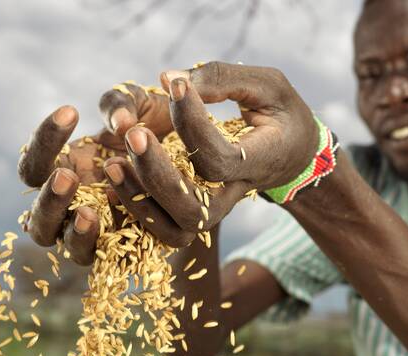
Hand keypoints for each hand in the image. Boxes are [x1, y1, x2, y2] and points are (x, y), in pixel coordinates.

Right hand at [17, 83, 171, 264]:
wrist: (196, 160)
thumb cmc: (157, 128)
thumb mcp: (139, 106)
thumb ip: (121, 105)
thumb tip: (122, 124)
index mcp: (62, 173)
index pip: (34, 167)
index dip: (44, 142)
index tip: (71, 111)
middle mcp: (73, 209)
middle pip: (37, 220)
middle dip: (49, 200)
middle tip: (67, 175)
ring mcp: (98, 234)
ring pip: (69, 246)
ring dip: (75, 231)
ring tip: (88, 213)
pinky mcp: (127, 252)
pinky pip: (109, 258)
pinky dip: (110, 244)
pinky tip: (117, 225)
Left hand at [104, 61, 318, 247]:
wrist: (294, 155)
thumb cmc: (282, 114)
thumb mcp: (268, 86)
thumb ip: (223, 79)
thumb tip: (169, 78)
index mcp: (260, 163)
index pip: (218, 157)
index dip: (192, 123)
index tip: (175, 85)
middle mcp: (237, 194)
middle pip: (194, 207)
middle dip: (158, 175)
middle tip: (134, 134)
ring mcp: (217, 208)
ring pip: (177, 226)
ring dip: (140, 198)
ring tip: (113, 163)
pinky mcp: (198, 210)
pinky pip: (165, 227)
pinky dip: (136, 207)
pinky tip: (115, 175)